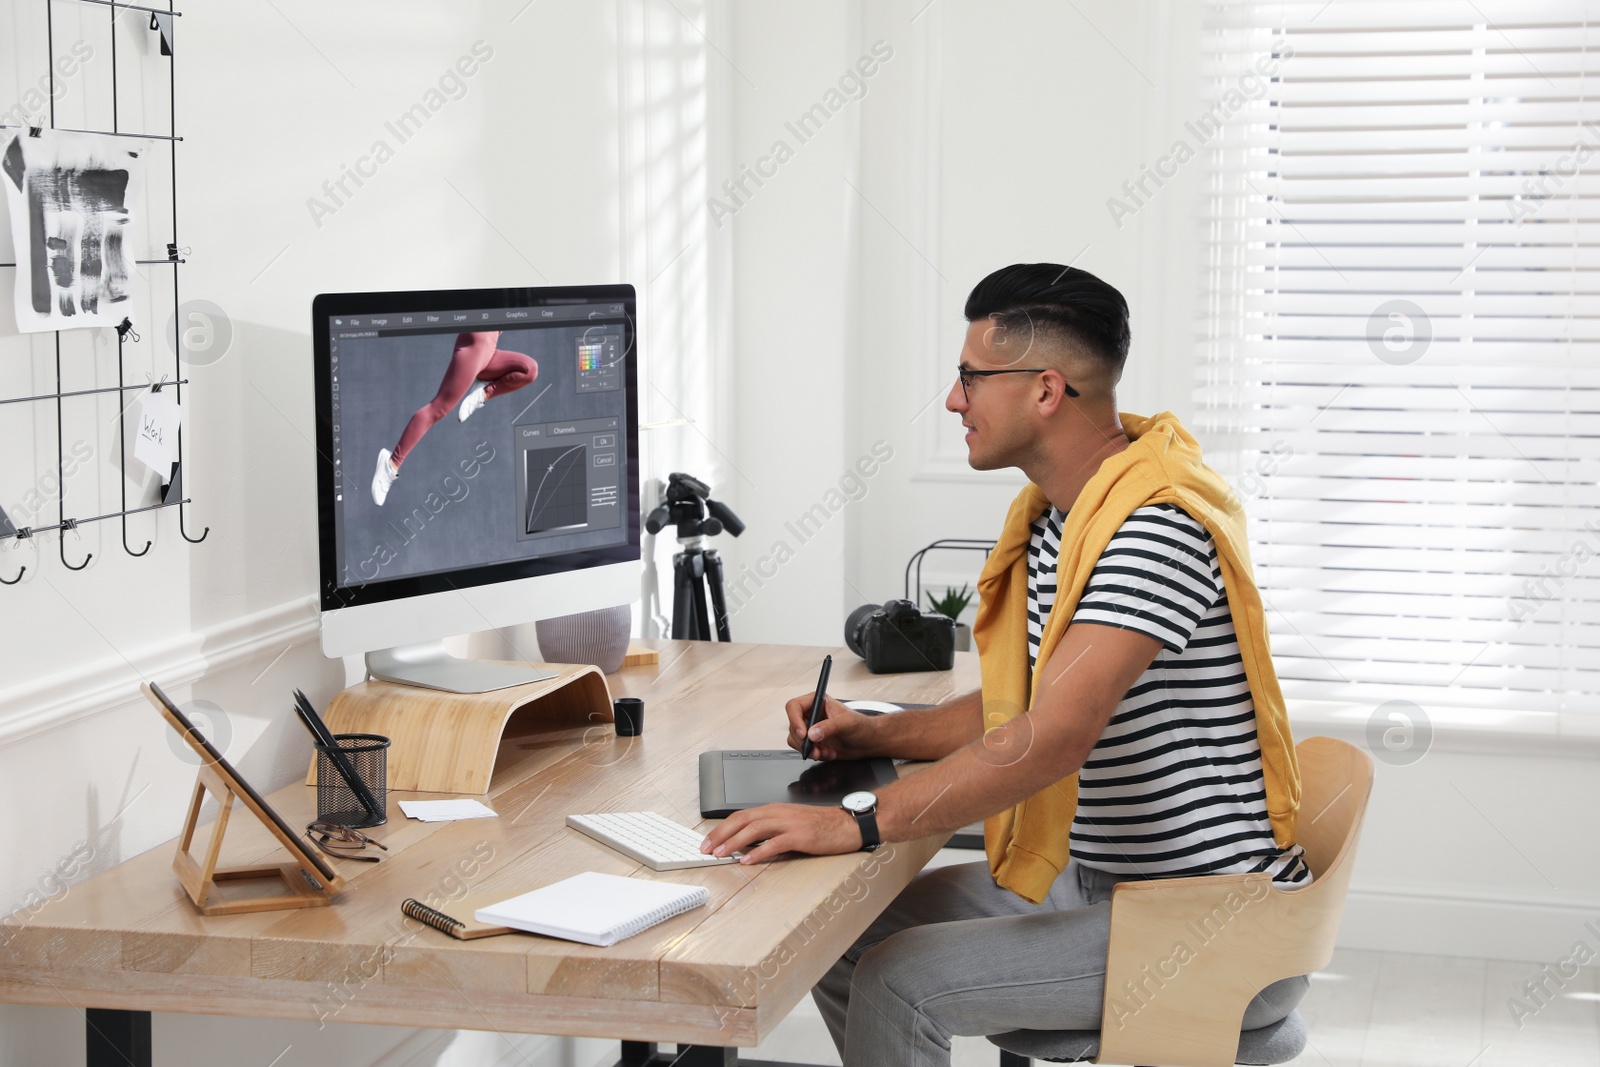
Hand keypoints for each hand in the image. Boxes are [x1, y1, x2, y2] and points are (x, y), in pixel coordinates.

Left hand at [700, 802, 860, 863]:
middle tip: (706, 848)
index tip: (709, 840)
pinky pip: (774, 843)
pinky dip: (758, 852)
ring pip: (754, 830)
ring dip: (734, 842)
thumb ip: (770, 829)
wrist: (846, 824)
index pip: (741, 815)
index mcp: (775, 809)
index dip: (722, 828)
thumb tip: (745, 842)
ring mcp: (789, 823)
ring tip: (721, 854)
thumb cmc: (820, 825)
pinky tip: (747, 860)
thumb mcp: (790, 822)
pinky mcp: (800, 836)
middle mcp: (779, 813)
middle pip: (742, 820)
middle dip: (721, 834)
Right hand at [784, 692, 874, 760]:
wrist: (868, 742)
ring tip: (824, 752)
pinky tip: (828, 753)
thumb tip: (813, 733)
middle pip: (793, 726)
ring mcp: (812, 729)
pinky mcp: (813, 742)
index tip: (803, 733)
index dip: (795, 720)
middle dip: (804, 740)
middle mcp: (812, 714)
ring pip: (795, 739)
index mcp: (817, 702)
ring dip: (809, 749)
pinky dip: (814, 754)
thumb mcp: (847, 723)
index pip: (794, 706)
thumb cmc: (862, 726)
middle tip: (815, 748)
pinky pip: (803, 749)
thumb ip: (829, 727)